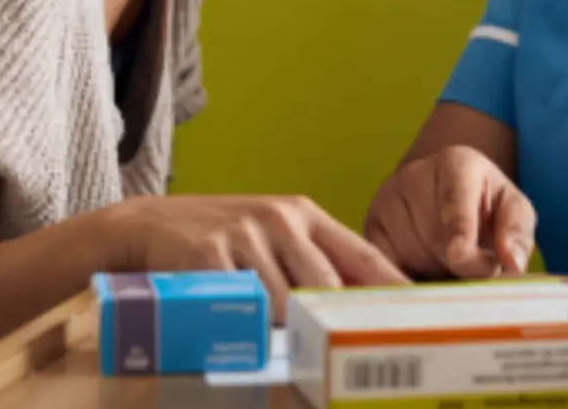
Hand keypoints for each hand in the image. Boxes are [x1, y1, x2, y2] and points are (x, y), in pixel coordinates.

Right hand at [104, 194, 407, 319]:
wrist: (148, 224)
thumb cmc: (220, 236)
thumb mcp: (271, 236)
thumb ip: (312, 262)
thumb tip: (361, 306)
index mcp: (301, 214)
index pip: (361, 254)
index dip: (392, 287)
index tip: (419, 313)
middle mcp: (278, 219)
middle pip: (325, 285)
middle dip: (333, 322)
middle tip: (345, 353)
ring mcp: (243, 235)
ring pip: (283, 304)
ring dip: (284, 332)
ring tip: (284, 348)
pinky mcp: (209, 255)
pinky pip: (242, 307)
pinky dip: (247, 328)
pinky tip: (243, 332)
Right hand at [364, 145, 535, 280]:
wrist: (450, 200)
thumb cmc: (487, 207)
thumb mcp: (514, 212)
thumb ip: (517, 234)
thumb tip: (513, 263)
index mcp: (457, 162)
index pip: (456, 198)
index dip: (459, 229)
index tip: (459, 253)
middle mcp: (414, 173)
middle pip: (434, 237)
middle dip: (457, 264)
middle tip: (472, 264)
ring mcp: (386, 198)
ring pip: (409, 254)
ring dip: (432, 271)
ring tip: (446, 259)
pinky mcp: (370, 225)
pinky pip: (384, 264)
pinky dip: (405, 276)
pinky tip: (421, 268)